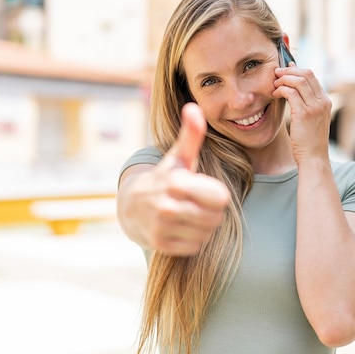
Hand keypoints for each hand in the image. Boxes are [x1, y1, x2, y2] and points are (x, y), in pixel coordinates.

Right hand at [131, 103, 230, 255]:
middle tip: (196, 203)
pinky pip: (195, 246)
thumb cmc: (165, 178)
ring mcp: (162, 227)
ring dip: (202, 226)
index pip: (221, 198)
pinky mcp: (160, 245)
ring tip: (187, 214)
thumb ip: (191, 135)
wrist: (133, 206)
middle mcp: (167, 206)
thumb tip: (193, 107)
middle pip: (216, 217)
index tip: (203, 190)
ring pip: (206, 233)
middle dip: (210, 211)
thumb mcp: (178, 157)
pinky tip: (180, 228)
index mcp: (176, 182)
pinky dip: (192, 240)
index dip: (216, 195)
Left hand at [273, 64, 331, 163]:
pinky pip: (291, 93)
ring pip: (298, 80)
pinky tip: (275, 94)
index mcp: (326, 101)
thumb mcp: (312, 120)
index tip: (285, 69)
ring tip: (274, 84)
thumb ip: (307, 105)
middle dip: (289, 70)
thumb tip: (292, 91)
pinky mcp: (304, 113)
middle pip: (306, 73)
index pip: (312, 76)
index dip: (297, 69)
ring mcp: (315, 107)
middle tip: (276, 73)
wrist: (314, 158)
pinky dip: (281, 90)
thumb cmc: (309, 141)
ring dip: (283, 79)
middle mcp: (323, 101)